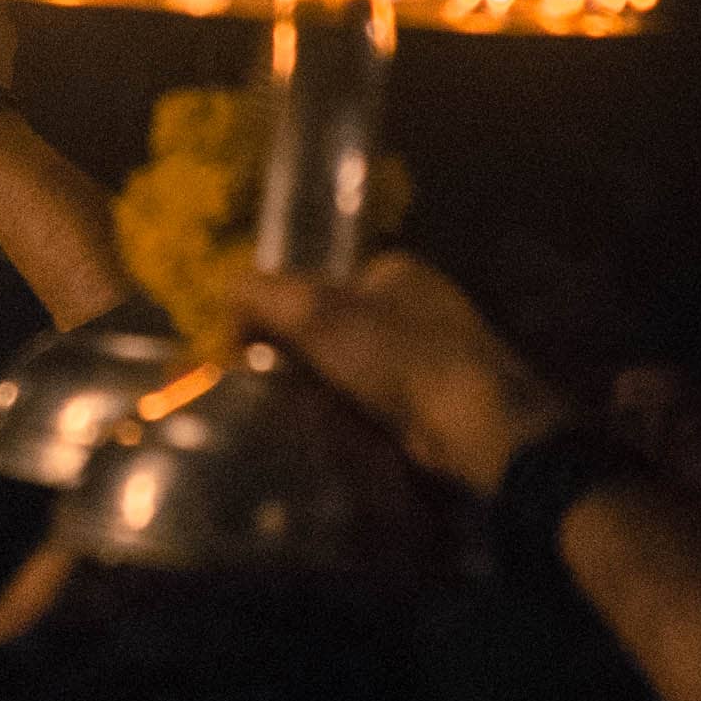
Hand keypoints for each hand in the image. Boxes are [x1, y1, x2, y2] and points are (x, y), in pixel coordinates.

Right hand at [234, 253, 570, 496]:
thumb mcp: (315, 314)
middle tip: (273, 387)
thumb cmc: (396, 356)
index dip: (281, 312)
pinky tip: (341, 430)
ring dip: (327, 388)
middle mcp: (420, 304)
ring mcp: (436, 352)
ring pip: (356, 366)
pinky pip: (380, 399)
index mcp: (396, 271)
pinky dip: (356, 412)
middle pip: (337, 325)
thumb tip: (226, 294)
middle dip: (303, 354)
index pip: (320, 282)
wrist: (474, 424)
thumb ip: (263, 295)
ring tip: (300, 413)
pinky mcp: (440, 398)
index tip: (252, 349)